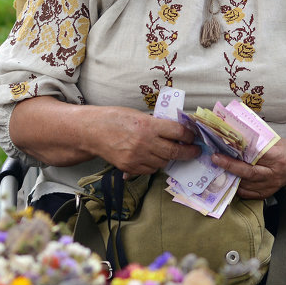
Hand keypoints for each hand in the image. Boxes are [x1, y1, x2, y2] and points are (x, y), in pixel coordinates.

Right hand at [8, 96, 199, 173]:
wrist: (90, 132)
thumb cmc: (113, 118)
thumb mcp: (137, 114)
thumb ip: (156, 123)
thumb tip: (176, 130)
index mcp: (147, 126)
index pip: (178, 132)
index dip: (190, 134)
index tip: (194, 136)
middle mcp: (144, 143)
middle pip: (175, 151)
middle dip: (188, 151)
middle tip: (195, 150)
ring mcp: (137, 158)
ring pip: (164, 162)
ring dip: (170, 157)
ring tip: (171, 151)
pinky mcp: (130, 168)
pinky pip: (150, 169)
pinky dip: (155, 164)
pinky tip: (153, 156)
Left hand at [211, 137, 285, 199]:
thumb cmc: (283, 148)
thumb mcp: (273, 140)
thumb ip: (255, 141)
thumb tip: (233, 135)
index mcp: (278, 157)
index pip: (256, 155)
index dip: (240, 152)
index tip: (226, 147)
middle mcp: (274, 174)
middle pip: (249, 172)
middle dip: (230, 166)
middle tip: (215, 158)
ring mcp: (271, 186)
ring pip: (246, 184)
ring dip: (230, 176)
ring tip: (216, 168)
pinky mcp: (266, 193)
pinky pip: (247, 193)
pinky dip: (235, 186)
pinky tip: (226, 179)